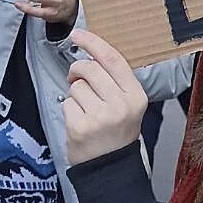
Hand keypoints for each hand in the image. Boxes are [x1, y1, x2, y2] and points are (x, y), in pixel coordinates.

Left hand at [62, 30, 147, 165]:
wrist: (111, 168)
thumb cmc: (117, 130)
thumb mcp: (128, 104)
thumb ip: (115, 80)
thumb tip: (91, 52)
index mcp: (135, 95)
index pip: (113, 59)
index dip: (93, 43)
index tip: (77, 34)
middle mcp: (120, 104)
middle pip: (90, 69)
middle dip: (77, 69)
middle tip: (75, 77)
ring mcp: (100, 117)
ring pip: (76, 86)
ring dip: (75, 93)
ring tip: (84, 108)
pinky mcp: (80, 128)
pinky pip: (67, 104)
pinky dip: (69, 110)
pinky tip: (79, 121)